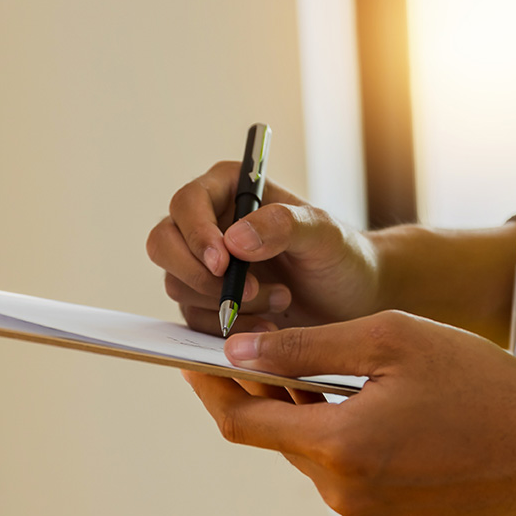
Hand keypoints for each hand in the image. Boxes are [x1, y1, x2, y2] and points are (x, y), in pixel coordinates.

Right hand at [146, 161, 380, 333]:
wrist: (351, 299)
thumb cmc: (341, 256)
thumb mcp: (324, 234)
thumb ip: (284, 225)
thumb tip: (234, 239)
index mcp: (230, 188)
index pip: (187, 203)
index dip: (197, 234)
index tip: (224, 263)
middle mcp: (209, 222)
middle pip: (164, 244)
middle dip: (200, 275)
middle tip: (248, 293)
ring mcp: (204, 263)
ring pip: (178, 285)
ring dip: (227, 302)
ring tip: (281, 299)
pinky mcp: (208, 301)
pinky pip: (194, 317)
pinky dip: (228, 327)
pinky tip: (269, 324)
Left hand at [182, 311, 515, 515]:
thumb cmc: (481, 383)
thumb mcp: (391, 340)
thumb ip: (306, 346)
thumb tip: (238, 350)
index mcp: (341, 445)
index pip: (243, 421)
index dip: (212, 387)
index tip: (193, 359)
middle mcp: (344, 496)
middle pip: (283, 438)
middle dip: (280, 396)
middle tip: (299, 354)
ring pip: (318, 461)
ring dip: (324, 423)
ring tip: (374, 389)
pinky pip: (349, 487)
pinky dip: (354, 452)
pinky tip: (397, 426)